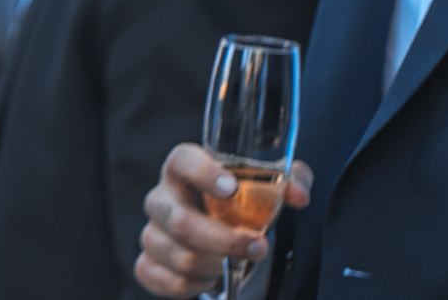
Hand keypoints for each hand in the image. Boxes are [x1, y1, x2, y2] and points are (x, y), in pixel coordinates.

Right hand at [134, 145, 312, 297]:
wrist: (213, 226)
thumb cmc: (238, 200)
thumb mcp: (264, 184)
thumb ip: (287, 181)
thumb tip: (300, 195)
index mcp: (183, 167)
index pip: (183, 160)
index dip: (204, 172)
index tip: (231, 188)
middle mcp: (162, 197)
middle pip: (180, 221)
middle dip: (224, 241)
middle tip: (259, 247)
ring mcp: (152, 231)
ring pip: (179, 257)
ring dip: (216, 267)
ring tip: (236, 264)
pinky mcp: (147, 262)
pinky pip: (167, 282)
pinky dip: (195, 286)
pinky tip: (211, 278)